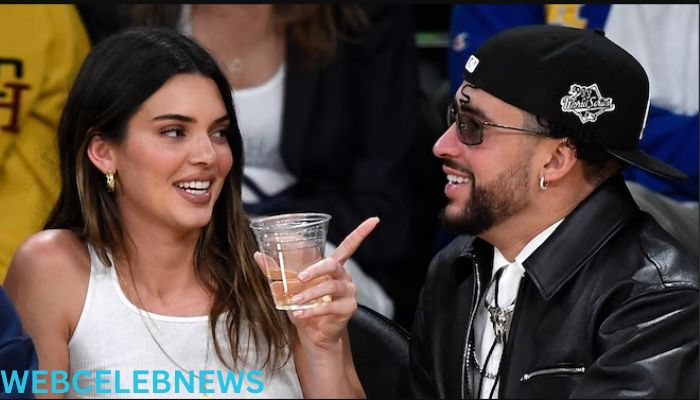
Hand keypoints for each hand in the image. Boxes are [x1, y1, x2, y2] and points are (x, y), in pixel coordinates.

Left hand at [253, 217, 379, 351]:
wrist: (311, 334)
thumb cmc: (302, 306)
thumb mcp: (287, 287)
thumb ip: (275, 271)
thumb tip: (258, 255)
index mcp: (332, 267)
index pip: (350, 245)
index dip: (362, 232)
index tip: (374, 220)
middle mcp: (343, 276)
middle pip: (333, 264)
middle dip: (316, 270)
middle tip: (299, 278)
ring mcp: (348, 292)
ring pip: (330, 287)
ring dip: (309, 295)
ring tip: (295, 302)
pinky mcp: (348, 308)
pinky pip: (329, 307)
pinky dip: (312, 310)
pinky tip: (301, 314)